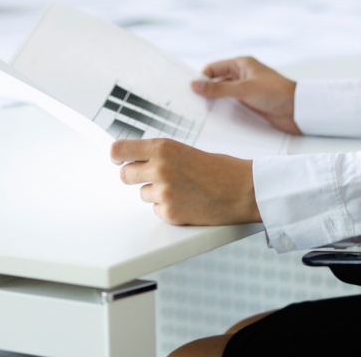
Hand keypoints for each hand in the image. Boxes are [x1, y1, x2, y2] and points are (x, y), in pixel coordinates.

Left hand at [111, 138, 259, 224]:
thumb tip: (134, 160)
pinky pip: (157, 210)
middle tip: (154, 176)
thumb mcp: (185, 151)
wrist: (243, 189)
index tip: (118, 159)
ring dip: (157, 193)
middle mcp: (159, 168)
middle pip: (125, 174)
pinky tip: (188, 201)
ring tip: (182, 188)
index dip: (117, 156)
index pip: (120, 150)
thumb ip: (160, 154)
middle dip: (136, 176)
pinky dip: (169, 208)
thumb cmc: (220, 169)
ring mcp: (163, 192)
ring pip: (143, 194)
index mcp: (163, 147)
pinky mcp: (170, 213)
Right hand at [192, 57, 299, 133]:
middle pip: (216, 82)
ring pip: (222, 96)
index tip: (187, 91)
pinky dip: (222, 112)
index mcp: (241, 64)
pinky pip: (230, 107)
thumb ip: (218, 88)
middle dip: (204, 92)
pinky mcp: (249, 104)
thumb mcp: (244, 89)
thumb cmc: (275, 93)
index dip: (200, 78)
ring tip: (196, 115)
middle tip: (188, 104)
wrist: (298, 110)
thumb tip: (194, 85)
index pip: (213, 68)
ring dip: (212, 103)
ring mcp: (245, 91)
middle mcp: (241, 76)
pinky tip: (212, 121)